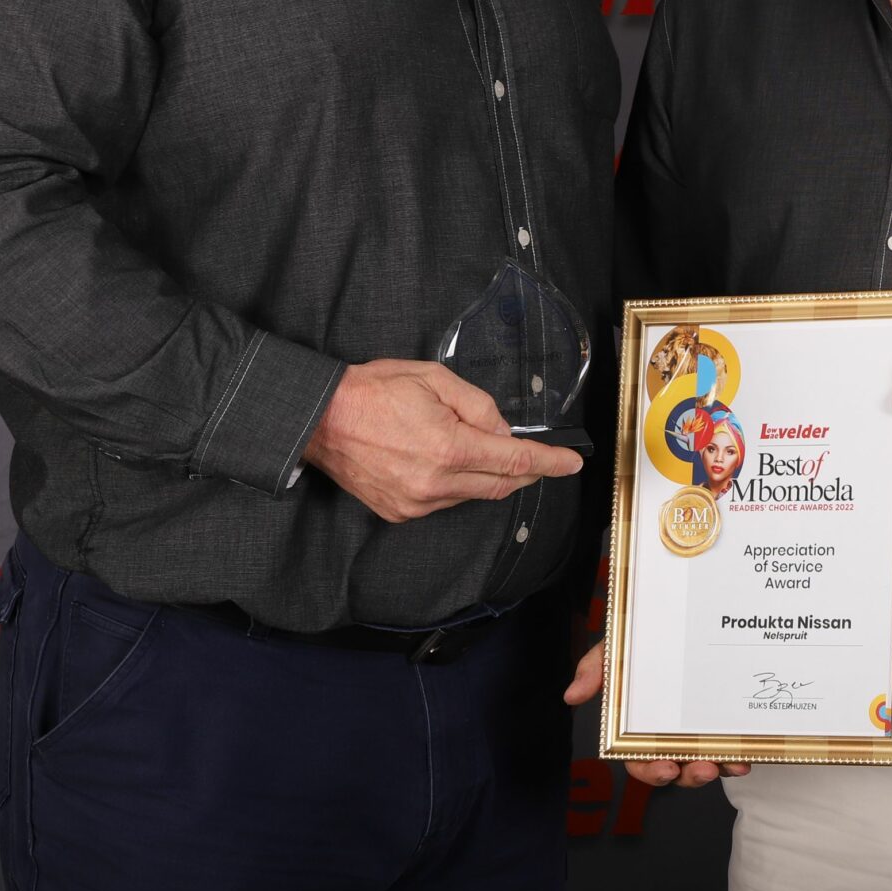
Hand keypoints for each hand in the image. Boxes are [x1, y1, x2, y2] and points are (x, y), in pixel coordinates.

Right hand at [304, 359, 581, 523]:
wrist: (320, 419)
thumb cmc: (374, 390)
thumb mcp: (434, 378)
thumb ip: (477, 406)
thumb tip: (503, 431)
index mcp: (449, 448)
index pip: (515, 461)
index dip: (549, 463)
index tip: (571, 463)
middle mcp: (436, 483)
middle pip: (500, 485)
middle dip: (525, 472)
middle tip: (540, 459)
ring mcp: (416, 503)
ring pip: (472, 495)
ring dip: (486, 476)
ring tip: (470, 445)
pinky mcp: (400, 512)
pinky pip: (444, 502)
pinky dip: (456, 485)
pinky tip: (444, 462)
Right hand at [561, 641, 746, 789]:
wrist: (679, 620)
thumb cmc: (641, 645)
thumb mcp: (616, 651)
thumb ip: (595, 669)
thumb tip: (571, 695)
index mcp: (638, 729)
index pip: (640, 761)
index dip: (651, 771)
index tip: (665, 767)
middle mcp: (667, 737)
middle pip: (675, 771)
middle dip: (688, 777)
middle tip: (703, 769)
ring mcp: (695, 735)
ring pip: (705, 765)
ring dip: (717, 770)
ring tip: (729, 764)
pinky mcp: (720, 728)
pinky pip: (728, 750)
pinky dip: (736, 757)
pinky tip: (745, 756)